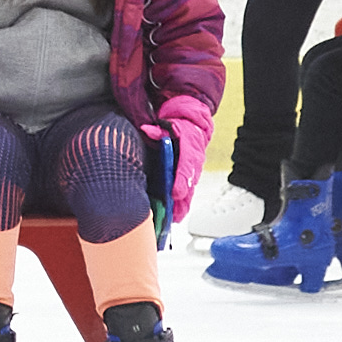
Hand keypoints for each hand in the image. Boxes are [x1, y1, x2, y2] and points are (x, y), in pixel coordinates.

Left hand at [154, 98, 217, 218]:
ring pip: (188, 191)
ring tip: (170, 221)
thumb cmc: (178, 123)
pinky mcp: (188, 177)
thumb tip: (146, 130)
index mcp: (190, 145)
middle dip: (181, 200)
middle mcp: (194, 160)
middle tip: (173, 215)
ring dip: (180, 206)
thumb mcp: (167, 122)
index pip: (187, 164)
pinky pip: (186, 193)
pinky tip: (172, 218)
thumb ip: (157, 129)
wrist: (193, 121)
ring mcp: (192, 170)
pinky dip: (180, 206)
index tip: (176, 192)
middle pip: (189, 183)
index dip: (182, 179)